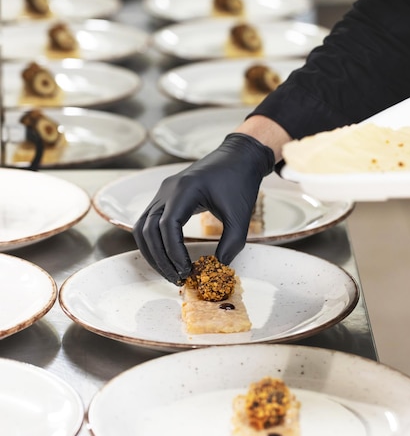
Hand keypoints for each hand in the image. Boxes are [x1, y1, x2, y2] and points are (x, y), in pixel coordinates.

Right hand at [133, 133, 274, 283]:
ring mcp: (163, 192)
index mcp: (185, 189)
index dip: (174, 253)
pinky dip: (153, 242)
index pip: (167, 226)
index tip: (187, 271)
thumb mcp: (240, 214)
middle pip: (148, 229)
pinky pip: (149, 222)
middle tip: (178, 279)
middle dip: (160, 258)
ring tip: (170, 272)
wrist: (239, 157)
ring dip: (152, 252)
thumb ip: (231, 243)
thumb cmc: (240, 181)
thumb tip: (218, 268)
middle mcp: (168, 190)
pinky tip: (168, 257)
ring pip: (143, 227)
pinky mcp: (165, 197)